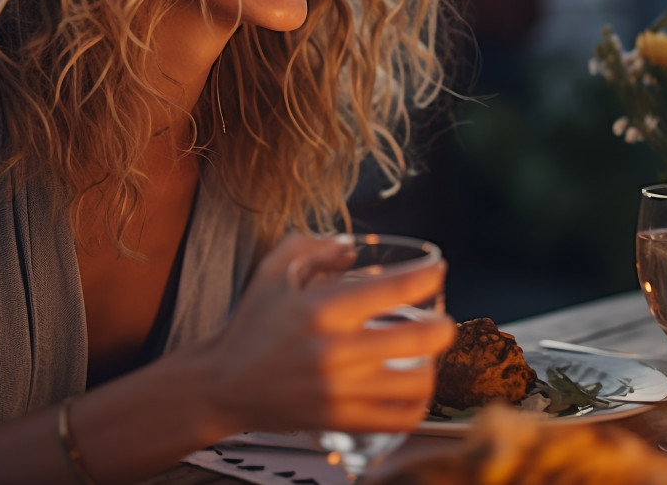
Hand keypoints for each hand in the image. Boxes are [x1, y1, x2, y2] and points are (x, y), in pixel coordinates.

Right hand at [200, 233, 454, 435]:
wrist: (223, 384)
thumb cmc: (251, 326)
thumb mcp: (272, 273)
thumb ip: (311, 248)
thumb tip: (351, 247)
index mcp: (320, 308)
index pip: (391, 289)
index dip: (425, 277)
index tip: (438, 271)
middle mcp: (333, 349)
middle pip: (417, 339)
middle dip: (443, 327)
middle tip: (442, 322)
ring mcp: (338, 389)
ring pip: (415, 382)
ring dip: (430, 367)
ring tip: (427, 358)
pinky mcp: (339, 418)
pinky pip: (398, 417)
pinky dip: (415, 404)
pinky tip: (411, 390)